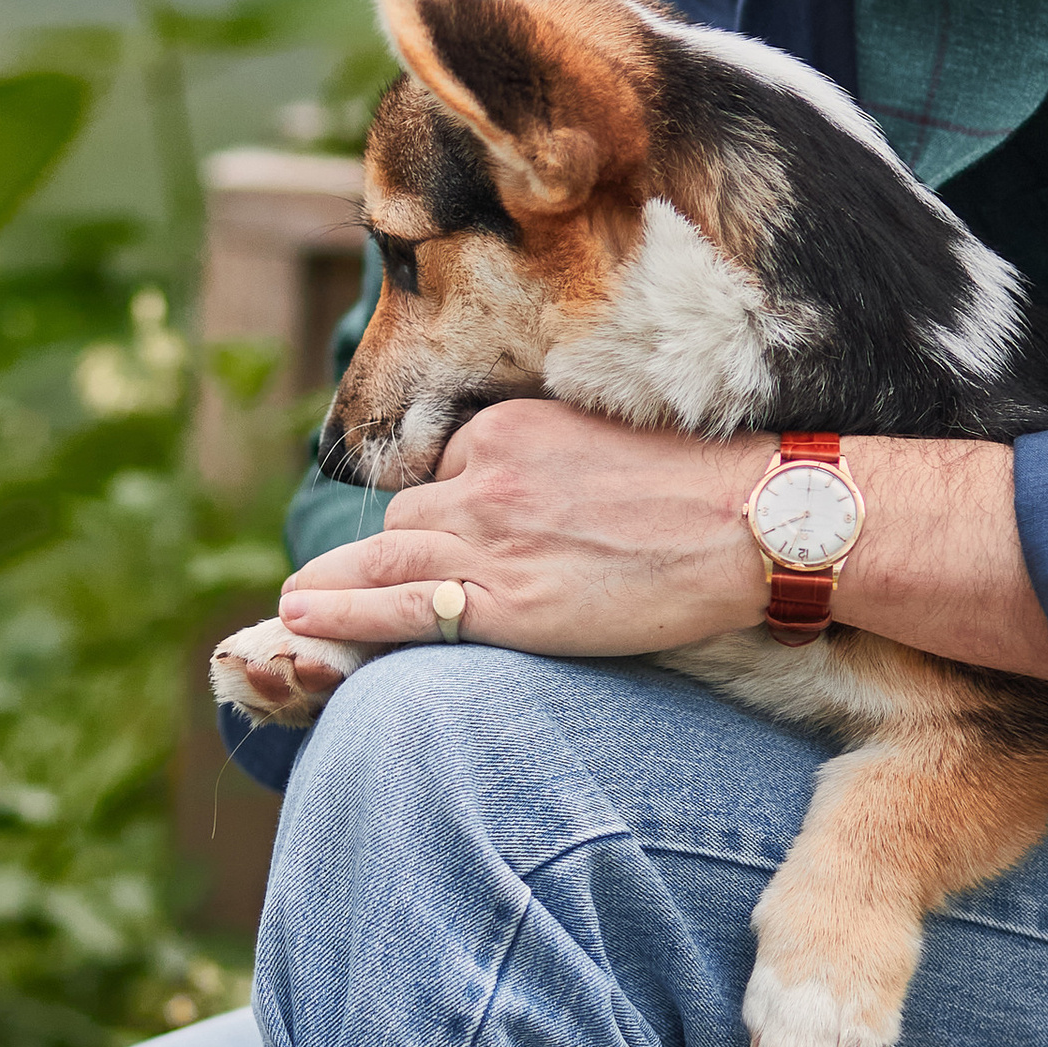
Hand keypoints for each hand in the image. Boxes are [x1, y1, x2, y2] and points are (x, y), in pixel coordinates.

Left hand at [278, 399, 764, 659]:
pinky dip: (343, 611)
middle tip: (345, 587)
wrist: (752, 520)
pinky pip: (403, 607)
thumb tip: (532, 506)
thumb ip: (546, 467)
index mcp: (506, 430)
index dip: (438, 518)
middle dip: (390, 555)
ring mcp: (491, 540)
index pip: (441, 477)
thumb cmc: (700, 490)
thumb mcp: (603, 448)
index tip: (432, 544)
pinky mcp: (509, 602)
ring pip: (389, 557)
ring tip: (295, 608)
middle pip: (407, 520)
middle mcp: (484, 478)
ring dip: (338, 584)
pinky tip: (300, 616)